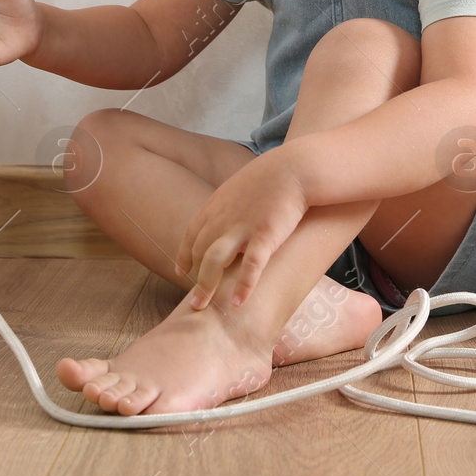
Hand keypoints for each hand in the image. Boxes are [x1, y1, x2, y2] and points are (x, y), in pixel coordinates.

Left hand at [177, 151, 308, 310]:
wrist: (294, 168)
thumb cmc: (271, 177)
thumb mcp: (239, 188)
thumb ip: (229, 206)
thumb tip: (227, 219)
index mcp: (215, 207)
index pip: (191, 235)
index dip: (184, 255)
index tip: (181, 271)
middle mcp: (222, 218)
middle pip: (199, 253)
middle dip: (194, 279)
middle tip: (194, 303)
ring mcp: (242, 227)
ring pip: (214, 261)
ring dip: (205, 286)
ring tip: (201, 307)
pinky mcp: (265, 235)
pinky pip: (250, 266)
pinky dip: (243, 286)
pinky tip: (239, 303)